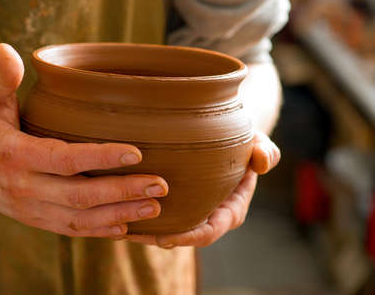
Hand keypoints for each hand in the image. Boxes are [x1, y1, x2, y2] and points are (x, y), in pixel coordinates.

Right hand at [0, 43, 167, 237]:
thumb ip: (2, 77)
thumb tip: (7, 49)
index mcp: (14, 155)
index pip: (64, 159)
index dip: (101, 157)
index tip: (137, 152)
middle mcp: (23, 188)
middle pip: (80, 196)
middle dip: (122, 192)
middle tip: (160, 185)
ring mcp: (30, 210)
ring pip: (80, 220)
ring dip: (120, 215)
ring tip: (155, 206)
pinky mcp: (37, 220)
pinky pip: (72, 231)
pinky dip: (101, 231)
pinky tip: (128, 227)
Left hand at [124, 131, 279, 247]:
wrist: (229, 138)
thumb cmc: (244, 142)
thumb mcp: (257, 143)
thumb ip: (265, 151)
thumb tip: (262, 163)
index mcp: (229, 210)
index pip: (208, 232)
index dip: (186, 238)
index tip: (163, 238)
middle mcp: (207, 214)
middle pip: (180, 234)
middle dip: (154, 237)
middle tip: (128, 232)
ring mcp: (190, 209)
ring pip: (163, 225)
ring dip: (139, 227)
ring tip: (112, 223)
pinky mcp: (175, 200)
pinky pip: (154, 210)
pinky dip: (135, 211)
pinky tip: (113, 205)